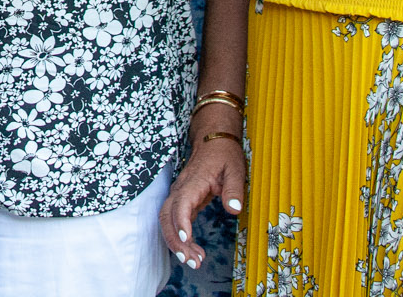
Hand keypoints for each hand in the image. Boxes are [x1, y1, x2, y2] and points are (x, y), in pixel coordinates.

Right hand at [158, 132, 245, 272]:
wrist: (212, 140)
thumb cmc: (224, 154)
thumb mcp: (235, 169)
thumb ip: (234, 189)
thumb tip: (234, 208)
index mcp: (193, 181)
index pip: (181, 203)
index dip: (181, 222)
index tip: (187, 240)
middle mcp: (181, 189)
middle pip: (167, 216)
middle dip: (175, 241)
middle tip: (192, 261)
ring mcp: (179, 194)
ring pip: (167, 220)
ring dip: (175, 242)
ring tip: (193, 261)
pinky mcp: (182, 200)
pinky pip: (174, 220)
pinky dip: (180, 237)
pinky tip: (192, 249)